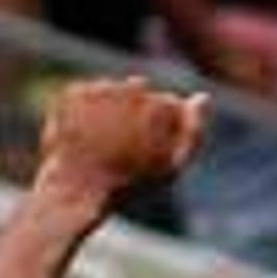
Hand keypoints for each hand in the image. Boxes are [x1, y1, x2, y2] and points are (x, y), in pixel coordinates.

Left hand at [32, 75, 205, 201]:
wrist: (78, 189)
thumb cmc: (129, 184)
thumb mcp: (172, 165)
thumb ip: (192, 130)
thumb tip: (202, 97)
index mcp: (160, 106)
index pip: (170, 104)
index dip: (163, 129)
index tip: (149, 152)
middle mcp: (131, 90)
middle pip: (141, 91)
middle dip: (136, 112)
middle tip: (124, 146)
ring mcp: (101, 88)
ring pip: (114, 89)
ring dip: (112, 108)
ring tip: (104, 141)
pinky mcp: (75, 92)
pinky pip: (89, 93)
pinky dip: (88, 110)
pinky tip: (87, 135)